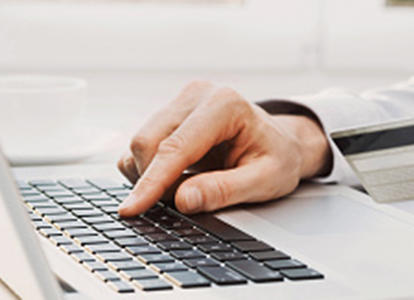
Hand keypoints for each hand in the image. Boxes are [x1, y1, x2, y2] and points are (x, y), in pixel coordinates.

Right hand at [116, 81, 330, 216]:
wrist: (281, 142)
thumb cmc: (277, 158)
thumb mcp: (265, 181)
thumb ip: (225, 191)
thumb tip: (183, 200)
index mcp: (225, 105)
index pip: (176, 147)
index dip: (152, 182)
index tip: (132, 209)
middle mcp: (198, 95)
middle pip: (147, 141)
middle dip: (154, 181)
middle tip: (184, 202)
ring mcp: (180, 101)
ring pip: (140, 144)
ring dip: (152, 176)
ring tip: (192, 186)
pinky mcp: (169, 113)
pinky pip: (142, 146)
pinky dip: (150, 169)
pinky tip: (179, 177)